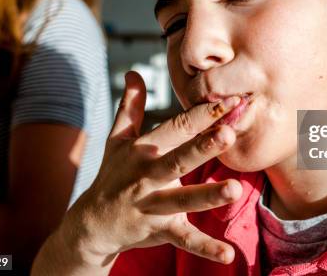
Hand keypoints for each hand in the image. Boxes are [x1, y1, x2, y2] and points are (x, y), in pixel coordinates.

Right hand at [58, 71, 242, 267]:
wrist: (91, 223)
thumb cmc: (112, 175)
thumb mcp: (117, 140)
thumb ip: (131, 107)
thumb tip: (133, 72)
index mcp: (143, 150)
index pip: (176, 128)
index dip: (202, 114)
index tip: (230, 101)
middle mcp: (147, 176)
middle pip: (178, 159)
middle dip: (202, 146)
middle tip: (228, 133)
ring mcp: (152, 204)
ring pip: (182, 200)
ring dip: (207, 195)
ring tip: (235, 190)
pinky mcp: (159, 230)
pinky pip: (183, 239)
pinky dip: (204, 247)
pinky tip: (228, 254)